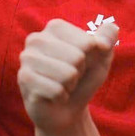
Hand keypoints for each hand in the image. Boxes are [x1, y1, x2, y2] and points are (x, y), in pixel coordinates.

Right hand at [18, 19, 118, 135]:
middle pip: (77, 57)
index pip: (88, 42)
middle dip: (80, 72)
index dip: (91, 57)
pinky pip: (56, 90)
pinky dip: (61, 96)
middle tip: (70, 76)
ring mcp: (27, 58)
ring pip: (67, 74)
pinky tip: (54, 96)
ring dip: (70, 84)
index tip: (81, 62)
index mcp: (55, 26)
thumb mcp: (103, 56)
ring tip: (62, 84)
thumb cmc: (84, 78)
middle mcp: (36, 38)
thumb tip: (110, 31)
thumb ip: (109, 37)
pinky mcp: (24, 79)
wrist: (68, 109)